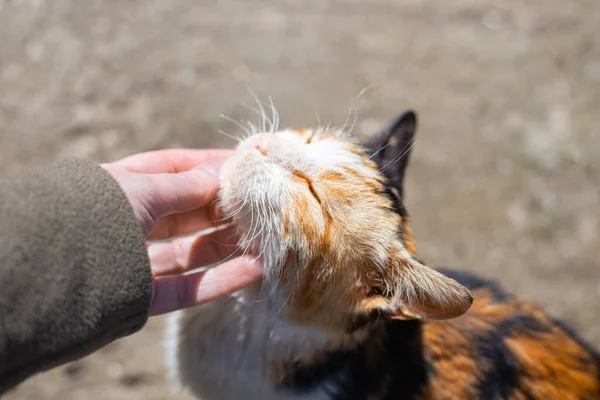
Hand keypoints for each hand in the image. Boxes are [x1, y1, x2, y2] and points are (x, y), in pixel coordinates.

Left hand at [101, 149, 261, 315]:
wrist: (50, 271)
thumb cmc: (95, 212)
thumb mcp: (143, 189)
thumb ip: (186, 185)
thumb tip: (222, 172)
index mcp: (122, 186)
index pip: (172, 169)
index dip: (207, 165)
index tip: (243, 164)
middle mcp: (128, 222)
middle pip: (186, 213)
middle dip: (222, 207)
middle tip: (260, 202)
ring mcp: (135, 261)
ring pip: (191, 252)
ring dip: (227, 245)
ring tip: (263, 236)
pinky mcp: (142, 297)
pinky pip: (189, 288)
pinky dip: (222, 279)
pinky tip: (254, 268)